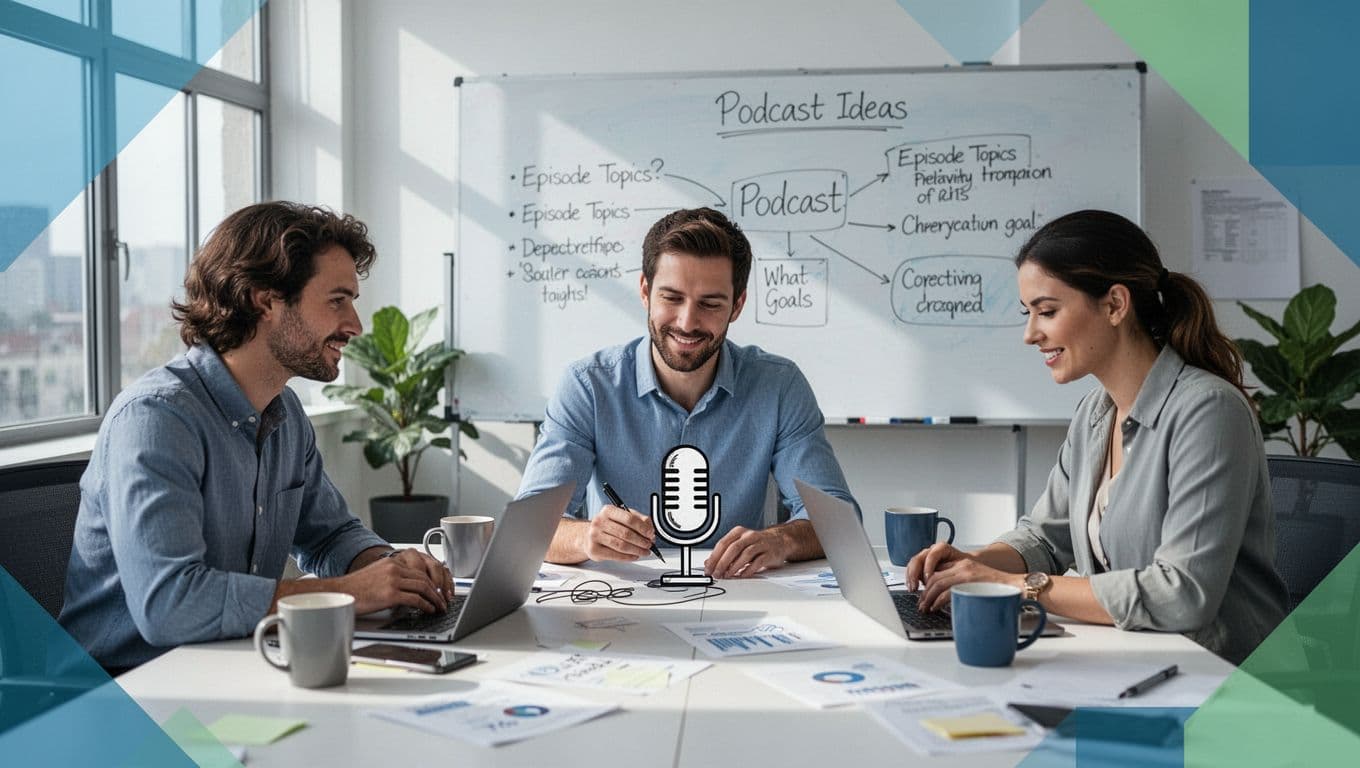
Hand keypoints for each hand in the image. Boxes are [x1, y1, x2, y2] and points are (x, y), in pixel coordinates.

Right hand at [338, 549, 453, 614]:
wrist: (340, 593)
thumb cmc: (356, 588)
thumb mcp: (377, 574)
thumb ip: (393, 576)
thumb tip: (410, 588)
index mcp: (392, 562)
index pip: (420, 571)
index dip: (432, 582)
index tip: (437, 590)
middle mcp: (394, 568)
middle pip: (425, 578)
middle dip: (437, 591)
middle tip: (443, 600)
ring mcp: (393, 581)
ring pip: (424, 588)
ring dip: (435, 599)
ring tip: (439, 607)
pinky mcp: (391, 594)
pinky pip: (416, 600)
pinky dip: (426, 606)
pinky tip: (429, 610)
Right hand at [583, 504, 655, 560]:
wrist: (588, 536)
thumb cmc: (607, 526)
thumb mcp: (621, 517)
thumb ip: (638, 519)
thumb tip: (650, 528)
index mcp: (608, 510)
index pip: (629, 518)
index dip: (642, 527)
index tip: (650, 533)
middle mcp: (599, 522)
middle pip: (626, 533)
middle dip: (641, 541)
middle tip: (649, 544)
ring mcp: (594, 536)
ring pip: (621, 545)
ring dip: (636, 550)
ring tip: (644, 551)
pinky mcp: (594, 550)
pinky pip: (615, 555)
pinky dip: (628, 557)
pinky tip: (634, 556)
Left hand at [705, 526, 789, 578]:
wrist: (780, 540)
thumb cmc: (757, 544)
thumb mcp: (739, 545)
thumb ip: (724, 554)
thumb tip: (709, 564)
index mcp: (739, 532)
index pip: (723, 543)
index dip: (714, 557)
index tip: (709, 568)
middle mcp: (749, 536)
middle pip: (733, 548)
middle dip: (722, 563)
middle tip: (717, 574)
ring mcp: (761, 544)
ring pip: (745, 554)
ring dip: (734, 567)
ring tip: (727, 575)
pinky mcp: (770, 553)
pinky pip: (758, 562)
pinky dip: (748, 570)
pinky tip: (742, 575)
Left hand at [906, 543, 1018, 611]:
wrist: (1019, 587)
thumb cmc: (1000, 588)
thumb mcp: (978, 581)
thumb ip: (963, 585)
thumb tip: (947, 598)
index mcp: (964, 563)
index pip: (938, 570)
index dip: (926, 582)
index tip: (922, 593)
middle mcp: (963, 565)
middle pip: (934, 577)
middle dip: (924, 592)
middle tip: (921, 604)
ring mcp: (966, 573)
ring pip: (937, 583)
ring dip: (927, 597)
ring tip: (925, 608)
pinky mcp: (970, 582)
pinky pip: (947, 591)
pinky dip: (938, 601)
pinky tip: (935, 607)